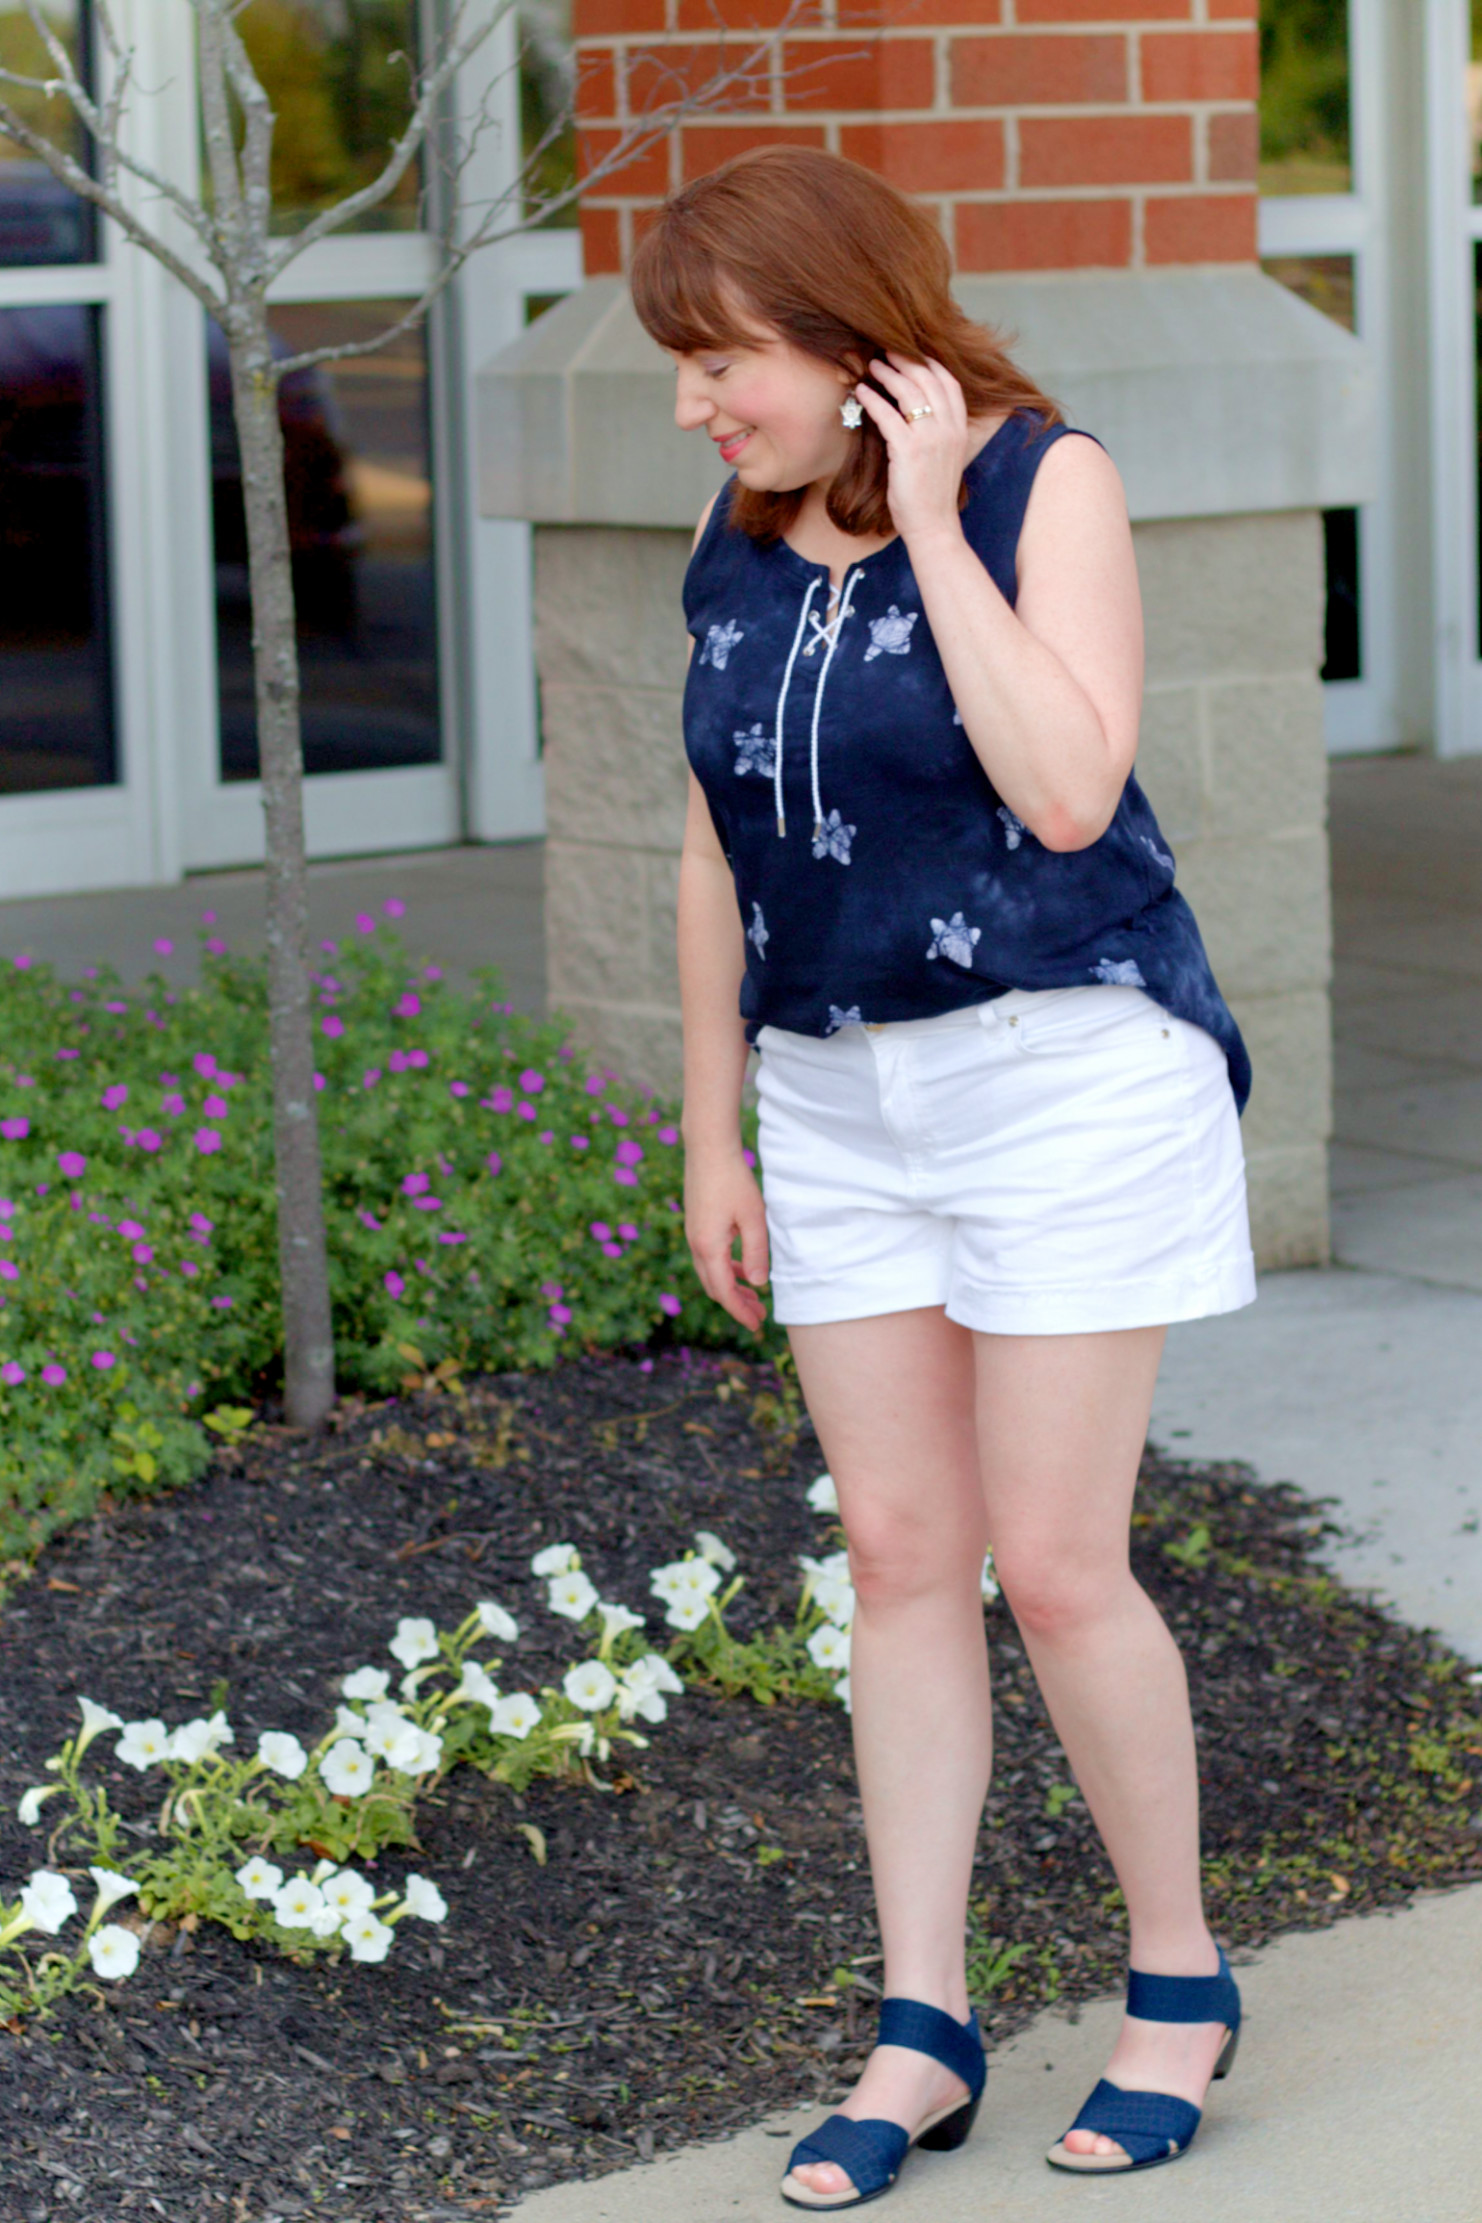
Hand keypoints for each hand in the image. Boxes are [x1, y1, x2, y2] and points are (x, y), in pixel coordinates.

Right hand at [683, 1143, 769, 1334]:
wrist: (708, 1149)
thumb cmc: (733, 1180)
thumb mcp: (754, 1217)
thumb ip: (756, 1252)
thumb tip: (758, 1284)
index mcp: (709, 1247)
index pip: (724, 1292)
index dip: (740, 1312)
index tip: (755, 1326)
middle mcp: (696, 1245)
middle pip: (714, 1287)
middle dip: (736, 1304)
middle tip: (758, 1316)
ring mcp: (693, 1235)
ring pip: (711, 1273)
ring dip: (731, 1288)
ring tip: (754, 1297)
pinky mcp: (696, 1226)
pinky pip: (710, 1258)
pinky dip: (726, 1269)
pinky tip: (743, 1268)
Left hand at [853, 352, 970, 545]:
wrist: (934, 526)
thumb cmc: (933, 495)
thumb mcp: (944, 457)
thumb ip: (937, 431)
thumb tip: (914, 411)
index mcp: (960, 428)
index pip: (949, 383)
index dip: (931, 363)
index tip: (914, 354)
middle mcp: (949, 428)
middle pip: (928, 379)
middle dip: (905, 360)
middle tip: (886, 352)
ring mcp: (930, 437)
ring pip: (908, 391)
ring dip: (888, 374)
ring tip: (872, 366)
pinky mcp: (909, 450)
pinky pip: (887, 415)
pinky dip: (872, 400)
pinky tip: (861, 393)